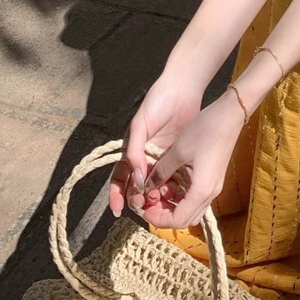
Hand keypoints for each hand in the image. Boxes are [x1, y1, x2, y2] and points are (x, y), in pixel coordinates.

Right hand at [108, 75, 202, 217]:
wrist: (183, 89)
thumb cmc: (157, 103)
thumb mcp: (140, 125)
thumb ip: (135, 150)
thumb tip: (137, 178)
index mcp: (132, 151)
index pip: (120, 178)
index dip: (117, 194)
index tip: (118, 209)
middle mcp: (146, 158)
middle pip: (138, 186)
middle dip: (138, 199)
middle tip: (143, 206)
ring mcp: (163, 159)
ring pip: (156, 185)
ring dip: (156, 197)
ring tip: (159, 202)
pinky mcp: (179, 157)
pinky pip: (174, 177)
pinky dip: (173, 187)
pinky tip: (175, 194)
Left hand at [127, 94, 246, 228]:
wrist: (230, 115)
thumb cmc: (204, 131)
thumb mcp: (178, 151)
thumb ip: (161, 172)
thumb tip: (146, 186)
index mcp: (200, 190)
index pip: (177, 220)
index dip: (158, 219)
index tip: (144, 209)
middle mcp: (210, 194)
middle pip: (185, 219)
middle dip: (165, 215)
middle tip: (149, 203)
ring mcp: (214, 186)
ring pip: (192, 210)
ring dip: (174, 207)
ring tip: (159, 192)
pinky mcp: (214, 178)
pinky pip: (197, 199)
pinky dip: (183, 198)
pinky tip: (172, 184)